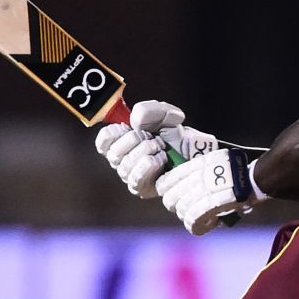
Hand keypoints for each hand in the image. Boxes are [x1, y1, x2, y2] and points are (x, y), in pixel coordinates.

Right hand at [93, 100, 217, 198]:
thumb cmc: (176, 136)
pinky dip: (149, 164)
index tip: (130, 127)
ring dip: (146, 152)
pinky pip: (136, 178)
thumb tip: (135, 121)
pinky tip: (161, 159)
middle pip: (114, 153)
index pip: (103, 140)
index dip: (115, 132)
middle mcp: (122, 160)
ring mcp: (131, 176)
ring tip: (161, 148)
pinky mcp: (142, 188)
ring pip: (125, 166)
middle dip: (136, 140)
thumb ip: (150, 110)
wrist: (194, 154)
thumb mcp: (166, 115)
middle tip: (154, 138)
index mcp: (121, 142)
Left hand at [156, 147, 264, 234]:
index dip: (166, 190)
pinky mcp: (209, 206)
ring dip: (189, 217)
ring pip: (181, 211)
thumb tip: (187, 184)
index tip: (171, 194)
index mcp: (195, 166)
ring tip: (199, 218)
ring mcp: (201, 193)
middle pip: (170, 199)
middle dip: (176, 206)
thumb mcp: (215, 162)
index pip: (167, 180)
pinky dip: (197, 226)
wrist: (254, 177)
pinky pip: (193, 221)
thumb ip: (201, 171)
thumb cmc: (238, 170)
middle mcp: (195, 179)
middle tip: (186, 208)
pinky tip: (205, 226)